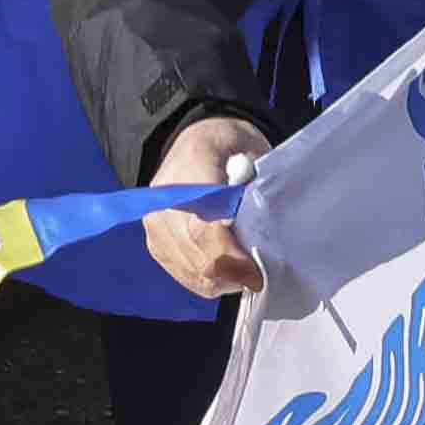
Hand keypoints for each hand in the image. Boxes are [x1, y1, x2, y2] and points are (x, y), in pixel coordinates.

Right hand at [140, 115, 275, 302]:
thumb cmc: (229, 146)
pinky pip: (186, 275)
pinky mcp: (156, 244)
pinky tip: (227, 269)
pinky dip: (210, 279)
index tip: (257, 273)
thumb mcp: (253, 152)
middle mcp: (163, 201)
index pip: (204, 229)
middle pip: (199, 258)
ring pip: (194, 273)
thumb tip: (269, 231)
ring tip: (245, 268)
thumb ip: (259, 187)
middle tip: (260, 276)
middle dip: (234, 275)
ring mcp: (156, 226)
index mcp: (192, 166)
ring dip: (224, 280)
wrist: (192, 145)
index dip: (232, 259)